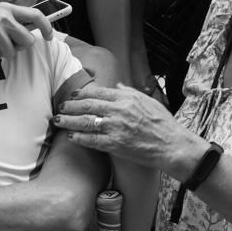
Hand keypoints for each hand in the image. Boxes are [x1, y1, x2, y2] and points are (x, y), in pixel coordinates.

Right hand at [0, 3, 52, 62]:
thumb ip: (11, 19)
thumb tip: (31, 33)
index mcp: (7, 8)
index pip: (36, 15)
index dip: (47, 27)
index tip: (49, 37)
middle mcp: (4, 17)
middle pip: (27, 41)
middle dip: (18, 47)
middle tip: (5, 45)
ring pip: (11, 52)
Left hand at [53, 83, 198, 169]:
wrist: (172, 145)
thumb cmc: (162, 123)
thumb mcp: (148, 101)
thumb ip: (129, 92)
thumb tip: (117, 85)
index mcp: (126, 98)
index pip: (98, 92)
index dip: (81, 93)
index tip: (72, 95)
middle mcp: (119, 111)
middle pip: (87, 106)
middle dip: (70, 106)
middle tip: (60, 107)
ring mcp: (116, 128)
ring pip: (86, 122)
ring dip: (69, 121)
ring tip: (59, 120)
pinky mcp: (115, 144)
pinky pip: (92, 140)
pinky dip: (80, 138)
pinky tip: (71, 136)